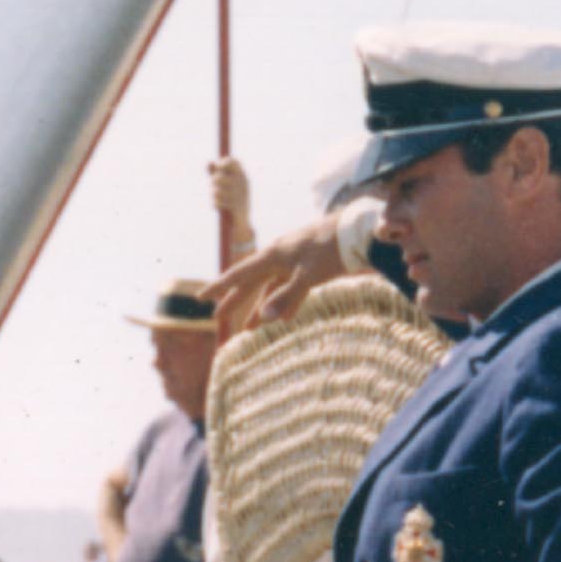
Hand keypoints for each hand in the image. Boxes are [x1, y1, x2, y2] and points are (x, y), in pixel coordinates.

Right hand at [206, 215, 347, 325]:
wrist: (359, 232)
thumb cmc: (332, 251)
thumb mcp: (309, 276)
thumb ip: (287, 298)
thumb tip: (265, 319)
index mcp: (273, 255)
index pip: (239, 274)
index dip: (220, 287)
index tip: (201, 297)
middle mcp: (279, 256)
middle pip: (251, 282)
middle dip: (235, 301)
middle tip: (218, 316)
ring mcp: (293, 260)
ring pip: (271, 287)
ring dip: (261, 308)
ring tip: (251, 329)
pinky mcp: (308, 264)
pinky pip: (290, 287)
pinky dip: (285, 303)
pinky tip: (285, 319)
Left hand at [209, 156, 252, 233]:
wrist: (242, 222)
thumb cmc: (233, 200)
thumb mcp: (227, 185)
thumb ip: (216, 173)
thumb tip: (208, 162)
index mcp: (242, 176)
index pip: (232, 162)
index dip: (222, 163)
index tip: (218, 168)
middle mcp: (243, 184)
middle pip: (219, 177)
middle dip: (213, 182)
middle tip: (213, 188)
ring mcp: (240, 196)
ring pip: (217, 190)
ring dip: (213, 195)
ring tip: (215, 197)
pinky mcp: (236, 207)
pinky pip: (218, 202)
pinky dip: (215, 204)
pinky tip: (217, 206)